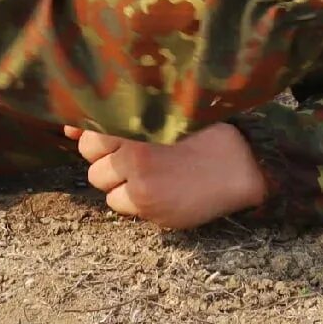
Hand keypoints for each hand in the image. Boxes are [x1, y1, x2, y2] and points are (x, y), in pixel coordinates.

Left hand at [65, 122, 268, 227]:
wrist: (246, 167)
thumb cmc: (211, 134)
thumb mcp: (172, 114)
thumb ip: (130, 116)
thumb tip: (76, 125)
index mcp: (140, 126)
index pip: (90, 132)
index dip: (91, 134)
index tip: (100, 136)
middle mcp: (133, 156)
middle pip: (91, 159)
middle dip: (105, 157)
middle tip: (130, 154)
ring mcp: (140, 186)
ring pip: (102, 184)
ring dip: (116, 180)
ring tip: (145, 172)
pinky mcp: (151, 209)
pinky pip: (121, 206)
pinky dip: (131, 199)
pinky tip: (155, 189)